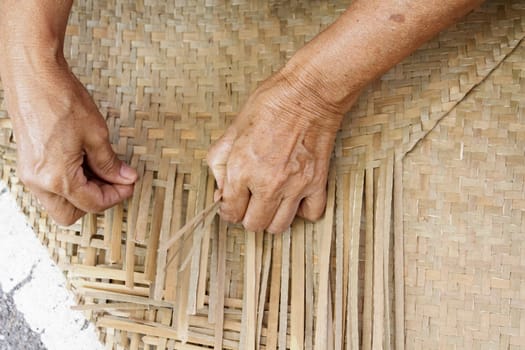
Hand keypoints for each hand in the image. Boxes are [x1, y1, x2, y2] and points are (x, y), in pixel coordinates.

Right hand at [4, 60, 137, 224]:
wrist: (32, 75)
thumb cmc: (60, 99)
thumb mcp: (96, 134)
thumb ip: (110, 163)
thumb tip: (124, 178)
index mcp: (57, 178)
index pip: (93, 203)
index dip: (117, 196)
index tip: (129, 184)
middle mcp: (38, 181)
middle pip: (71, 213)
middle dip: (95, 201)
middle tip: (114, 182)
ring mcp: (29, 173)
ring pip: (58, 202)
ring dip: (82, 193)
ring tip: (100, 169)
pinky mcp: (28, 162)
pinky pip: (50, 186)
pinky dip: (69, 182)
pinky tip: (84, 162)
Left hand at [207, 70, 353, 232]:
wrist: (309, 93)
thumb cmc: (270, 104)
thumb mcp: (233, 129)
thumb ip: (219, 162)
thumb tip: (220, 189)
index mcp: (241, 169)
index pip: (230, 212)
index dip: (228, 210)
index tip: (233, 203)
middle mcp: (267, 183)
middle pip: (253, 225)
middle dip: (247, 216)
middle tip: (250, 202)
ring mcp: (294, 186)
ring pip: (279, 227)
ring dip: (272, 218)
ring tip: (271, 202)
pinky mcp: (317, 183)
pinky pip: (310, 215)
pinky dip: (302, 211)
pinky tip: (295, 198)